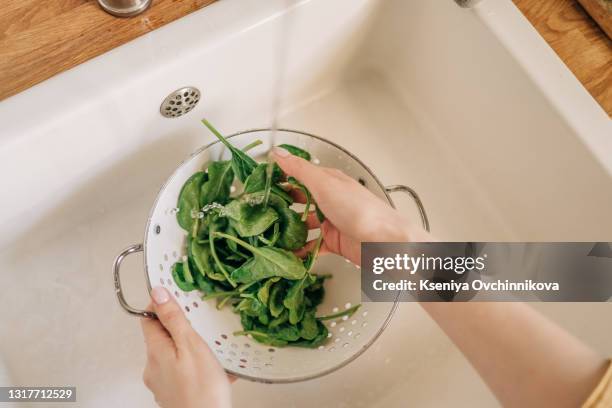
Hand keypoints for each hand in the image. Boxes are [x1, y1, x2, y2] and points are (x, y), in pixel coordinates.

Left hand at [141, 286, 232, 407]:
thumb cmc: (202, 386)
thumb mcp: (191, 344)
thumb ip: (174, 319)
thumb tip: (157, 292)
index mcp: (155, 351)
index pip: (147, 319)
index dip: (159, 305)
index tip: (177, 298)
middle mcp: (153, 367)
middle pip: (161, 338)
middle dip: (179, 328)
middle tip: (201, 324)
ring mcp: (162, 384)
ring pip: (173, 356)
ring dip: (190, 349)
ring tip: (213, 350)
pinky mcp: (173, 396)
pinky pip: (182, 373)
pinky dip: (196, 367)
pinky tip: (216, 371)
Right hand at [271, 147, 432, 264]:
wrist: (383, 242)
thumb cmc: (359, 210)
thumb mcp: (325, 184)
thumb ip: (299, 169)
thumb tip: (278, 153)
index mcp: (329, 181)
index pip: (300, 175)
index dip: (281, 178)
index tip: (260, 184)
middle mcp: (330, 200)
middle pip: (301, 200)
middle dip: (282, 205)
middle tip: (260, 211)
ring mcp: (332, 221)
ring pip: (304, 224)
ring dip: (289, 229)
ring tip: (269, 233)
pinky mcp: (334, 242)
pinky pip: (312, 245)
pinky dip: (300, 249)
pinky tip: (288, 253)